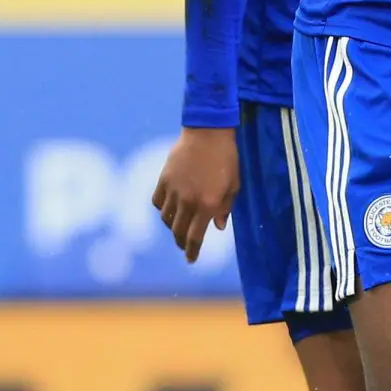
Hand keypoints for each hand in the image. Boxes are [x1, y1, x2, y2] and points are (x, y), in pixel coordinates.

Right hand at [151, 127, 239, 262]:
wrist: (208, 131)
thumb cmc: (227, 157)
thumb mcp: (234, 184)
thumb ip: (225, 207)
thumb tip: (219, 226)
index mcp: (207, 205)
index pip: (195, 237)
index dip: (192, 252)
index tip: (191, 260)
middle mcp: (187, 201)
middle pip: (178, 232)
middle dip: (181, 243)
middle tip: (185, 246)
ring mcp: (173, 191)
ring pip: (166, 219)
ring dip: (172, 226)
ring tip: (178, 225)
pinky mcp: (163, 180)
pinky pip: (157, 202)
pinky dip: (161, 209)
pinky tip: (167, 208)